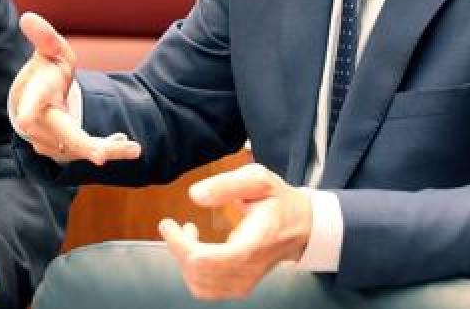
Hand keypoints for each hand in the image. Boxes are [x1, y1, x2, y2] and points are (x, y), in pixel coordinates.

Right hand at [9, 12, 141, 164]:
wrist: (36, 100)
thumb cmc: (47, 72)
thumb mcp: (50, 52)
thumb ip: (45, 37)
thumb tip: (28, 17)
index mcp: (35, 97)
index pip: (30, 106)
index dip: (32, 114)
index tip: (29, 121)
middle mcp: (39, 124)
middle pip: (64, 138)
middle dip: (88, 148)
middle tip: (112, 154)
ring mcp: (48, 141)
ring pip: (79, 151)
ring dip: (106, 149)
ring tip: (132, 148)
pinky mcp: (61, 150)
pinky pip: (85, 153)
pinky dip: (106, 149)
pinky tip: (127, 146)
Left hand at [159, 163, 312, 299]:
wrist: (301, 225)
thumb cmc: (279, 202)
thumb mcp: (258, 179)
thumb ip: (226, 184)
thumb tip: (195, 195)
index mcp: (253, 242)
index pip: (208, 259)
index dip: (180, 244)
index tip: (168, 224)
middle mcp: (248, 269)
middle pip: (199, 274)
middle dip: (178, 248)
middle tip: (175, 226)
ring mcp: (244, 281)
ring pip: (199, 286)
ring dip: (184, 261)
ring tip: (188, 236)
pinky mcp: (240, 286)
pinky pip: (207, 290)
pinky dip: (193, 272)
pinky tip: (197, 250)